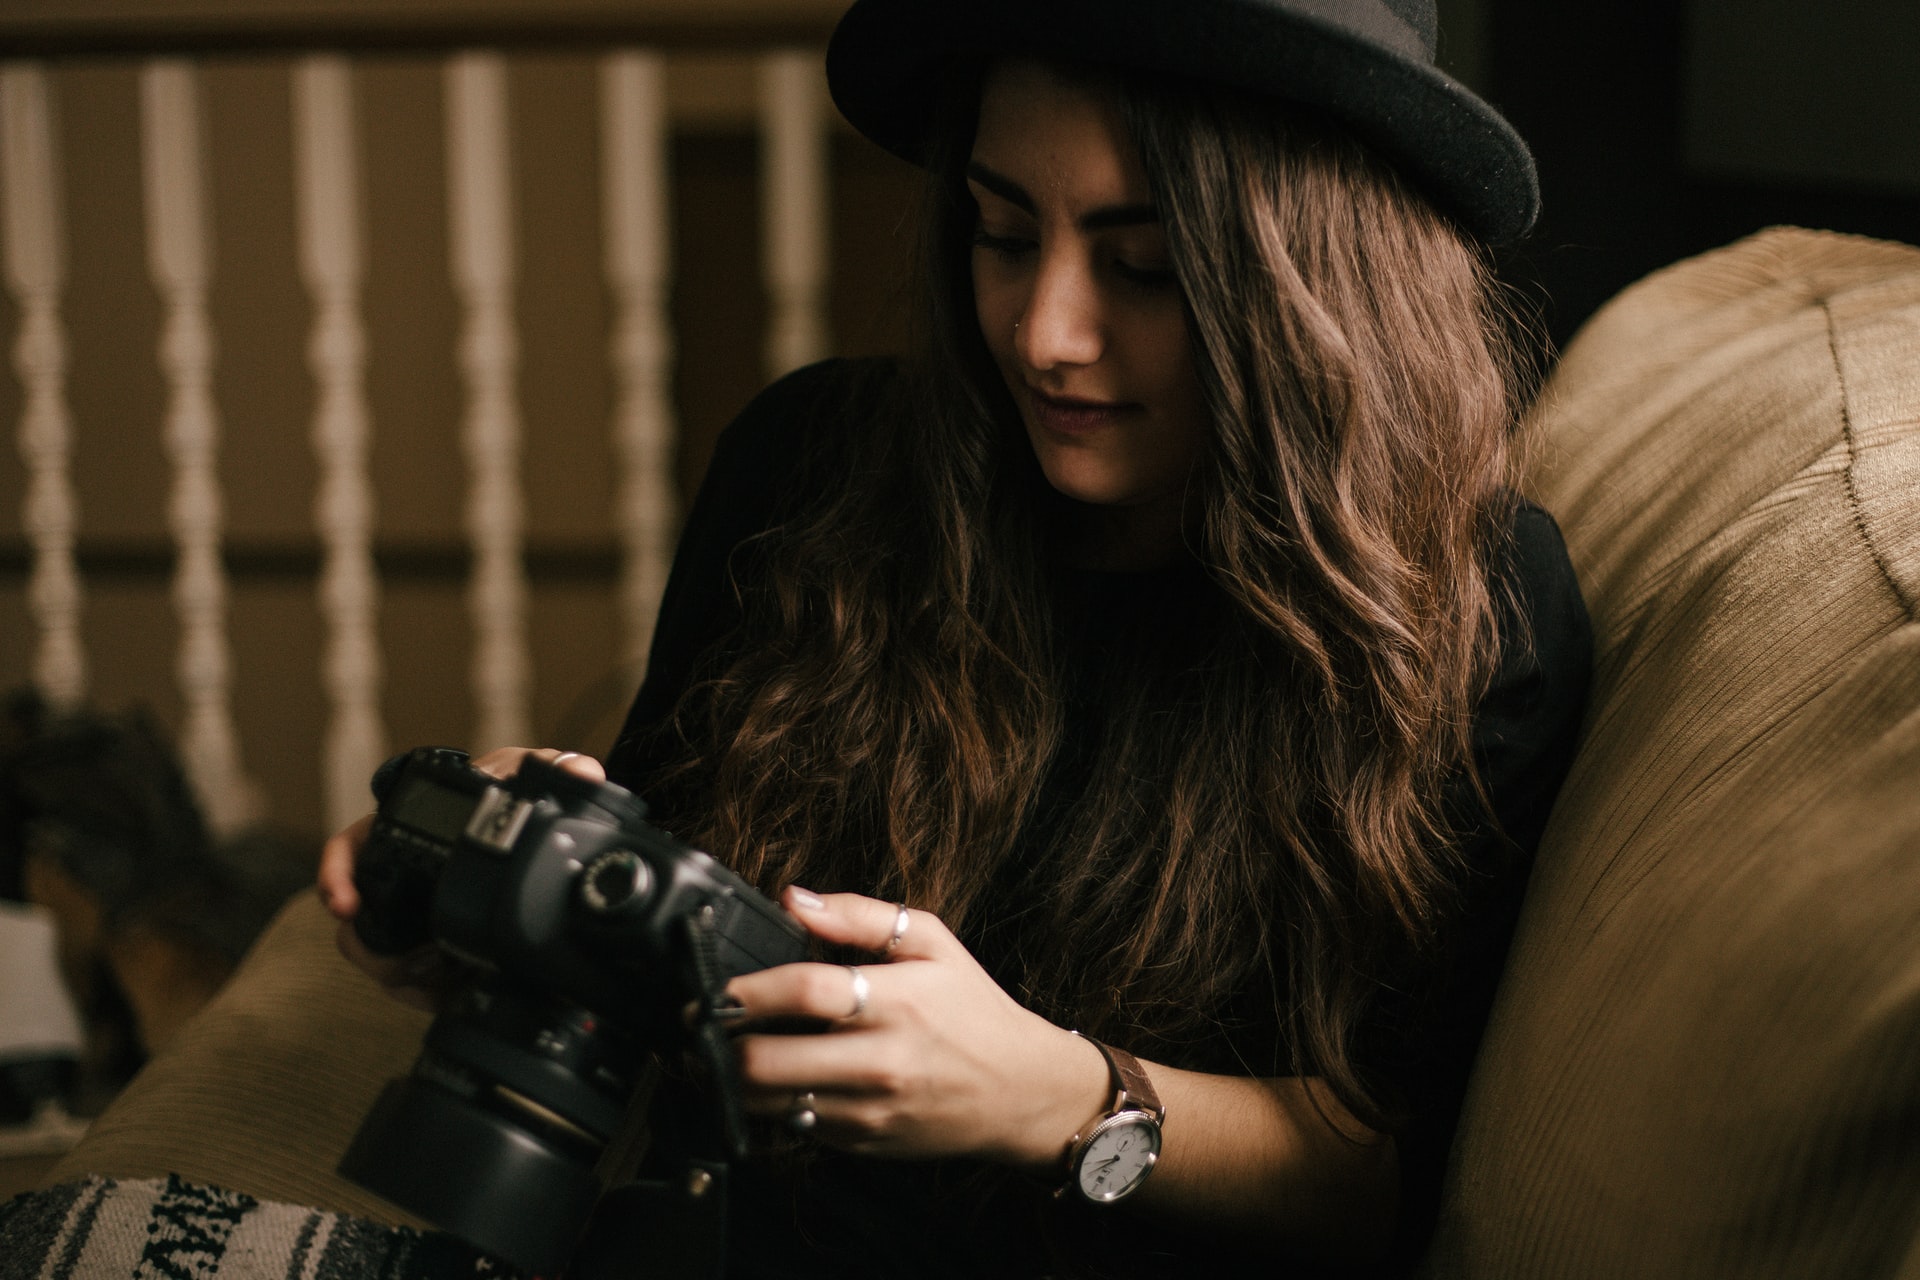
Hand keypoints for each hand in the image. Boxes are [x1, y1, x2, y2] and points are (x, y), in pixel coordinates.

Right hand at [315, 746, 606, 1009]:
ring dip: (412, 977)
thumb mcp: (530, 776)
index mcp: (403, 831)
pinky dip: (434, 993)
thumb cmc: (513, 800)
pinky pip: (417, 984)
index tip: (345, 906)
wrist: (534, 840)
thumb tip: (583, 773)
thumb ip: (554, 767)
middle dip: (382, 952)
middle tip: (425, 962)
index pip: (350, 850)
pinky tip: (456, 994)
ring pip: (386, 961)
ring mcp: (411, 918)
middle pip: (360, 923)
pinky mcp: (432, 952)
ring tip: (451, 978)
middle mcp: (397, 877)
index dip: (336, 876)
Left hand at [726, 889, 1111, 1167]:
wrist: (1021, 1090)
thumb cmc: (973, 1010)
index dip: (748, 989)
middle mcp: (881, 1061)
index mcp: (897, 1001)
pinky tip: (773, 1078)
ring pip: (770, 1102)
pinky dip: (774, 1102)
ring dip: (732, 1078)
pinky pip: (797, 1125)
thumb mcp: (932, 942)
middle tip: (698, 1024)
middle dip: (719, 1043)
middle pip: (769, 1061)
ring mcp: (869, 1110)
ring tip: (722, 1050)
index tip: (713, 985)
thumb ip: (860, 914)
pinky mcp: (863, 1143)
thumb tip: (796, 899)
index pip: (805, 992)